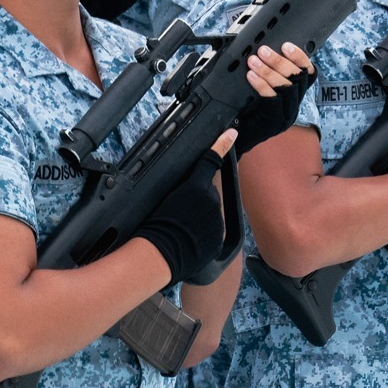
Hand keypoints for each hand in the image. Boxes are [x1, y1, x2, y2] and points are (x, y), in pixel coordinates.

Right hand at [132, 129, 234, 286]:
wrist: (161, 253)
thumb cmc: (156, 223)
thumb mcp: (165, 195)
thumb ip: (183, 184)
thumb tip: (193, 176)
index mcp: (198, 187)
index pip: (210, 162)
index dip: (221, 146)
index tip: (231, 134)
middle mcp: (212, 201)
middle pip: (208, 194)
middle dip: (199, 199)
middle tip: (180, 211)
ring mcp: (217, 221)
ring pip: (211, 215)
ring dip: (200, 219)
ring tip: (181, 229)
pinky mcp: (217, 240)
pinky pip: (211, 233)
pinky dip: (202, 236)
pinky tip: (188, 241)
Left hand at [236, 42, 314, 152]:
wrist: (237, 138)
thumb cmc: (247, 112)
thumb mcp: (261, 89)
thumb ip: (269, 74)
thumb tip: (266, 51)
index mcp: (295, 95)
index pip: (309, 73)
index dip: (300, 57)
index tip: (286, 45)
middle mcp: (295, 105)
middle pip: (298, 78)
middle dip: (280, 61)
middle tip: (263, 50)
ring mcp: (287, 116)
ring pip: (286, 88)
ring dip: (269, 71)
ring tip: (253, 61)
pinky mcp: (275, 124)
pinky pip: (273, 100)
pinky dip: (261, 85)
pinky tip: (251, 76)